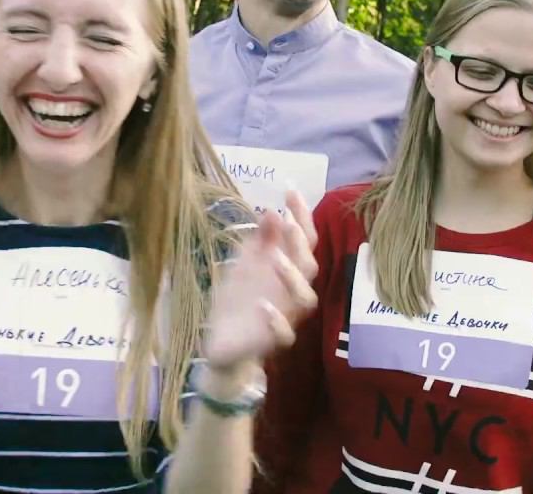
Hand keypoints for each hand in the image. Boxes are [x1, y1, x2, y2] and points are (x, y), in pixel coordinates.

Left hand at [202, 191, 318, 375]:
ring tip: (275, 258)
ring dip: (292, 277)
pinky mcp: (273, 341)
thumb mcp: (244, 265)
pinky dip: (276, 320)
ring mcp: (287, 317)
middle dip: (300, 243)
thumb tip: (270, 210)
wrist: (223, 341)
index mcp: (288, 269)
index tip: (290, 191)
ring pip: (305, 299)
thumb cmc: (239, 298)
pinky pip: (285, 334)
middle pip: (309, 265)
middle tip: (288, 221)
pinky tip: (262, 305)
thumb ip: (259, 242)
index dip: (301, 216)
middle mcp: (293, 292)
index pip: (303, 240)